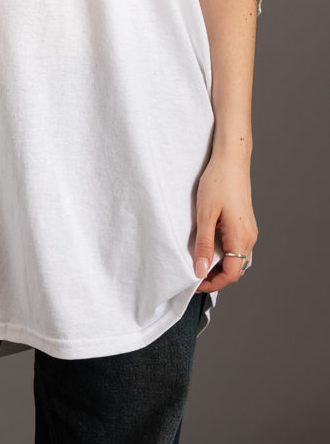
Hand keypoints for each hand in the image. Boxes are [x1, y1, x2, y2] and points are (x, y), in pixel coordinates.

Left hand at [193, 152, 257, 292]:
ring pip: (237, 259)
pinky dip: (224, 253)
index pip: (231, 274)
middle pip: (236, 269)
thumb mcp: (205, 215)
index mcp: (241, 237)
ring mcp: (250, 230)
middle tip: (194, 274)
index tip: (195, 283)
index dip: (213, 283)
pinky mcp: (246, 223)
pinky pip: (237, 247)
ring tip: (199, 262)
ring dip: (220, 265)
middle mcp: (250, 237)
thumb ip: (203, 244)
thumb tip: (200, 270)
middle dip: (216, 277)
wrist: (232, 160)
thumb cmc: (218, 182)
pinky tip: (209, 246)